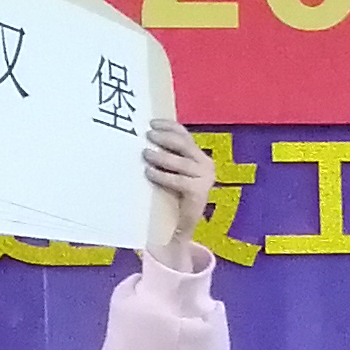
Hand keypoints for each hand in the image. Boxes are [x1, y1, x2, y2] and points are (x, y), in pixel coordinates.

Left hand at [139, 118, 213, 257]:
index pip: (184, 134)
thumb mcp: (170, 172)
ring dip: (162, 157)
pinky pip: (179, 180)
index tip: (151, 122)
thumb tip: (143, 139)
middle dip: (165, 138)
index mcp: (198, 156)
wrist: (180, 227)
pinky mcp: (199, 193)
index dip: (168, 126)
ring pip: (181, 162)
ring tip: (146, 154)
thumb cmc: (171, 196)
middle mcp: (205, 164)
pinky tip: (149, 173)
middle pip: (184, 144)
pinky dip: (163, 176)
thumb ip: (164, 157)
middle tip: (147, 136)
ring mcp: (205, 179)